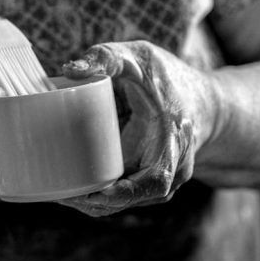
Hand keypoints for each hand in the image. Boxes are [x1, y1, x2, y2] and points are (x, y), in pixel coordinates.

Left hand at [59, 41, 219, 215]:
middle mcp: (172, 170)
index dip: (126, 192)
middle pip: (132, 199)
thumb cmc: (171, 79)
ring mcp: (159, 181)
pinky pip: (121, 197)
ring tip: (55, 191)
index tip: (96, 193)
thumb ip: (108, 58)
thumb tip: (70, 68)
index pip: (156, 180)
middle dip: (94, 201)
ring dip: (91, 203)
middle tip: (57, 193)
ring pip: (124, 203)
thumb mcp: (141, 58)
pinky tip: (68, 190)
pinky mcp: (144, 182)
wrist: (204, 104)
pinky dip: (96, 197)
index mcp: (174, 142)